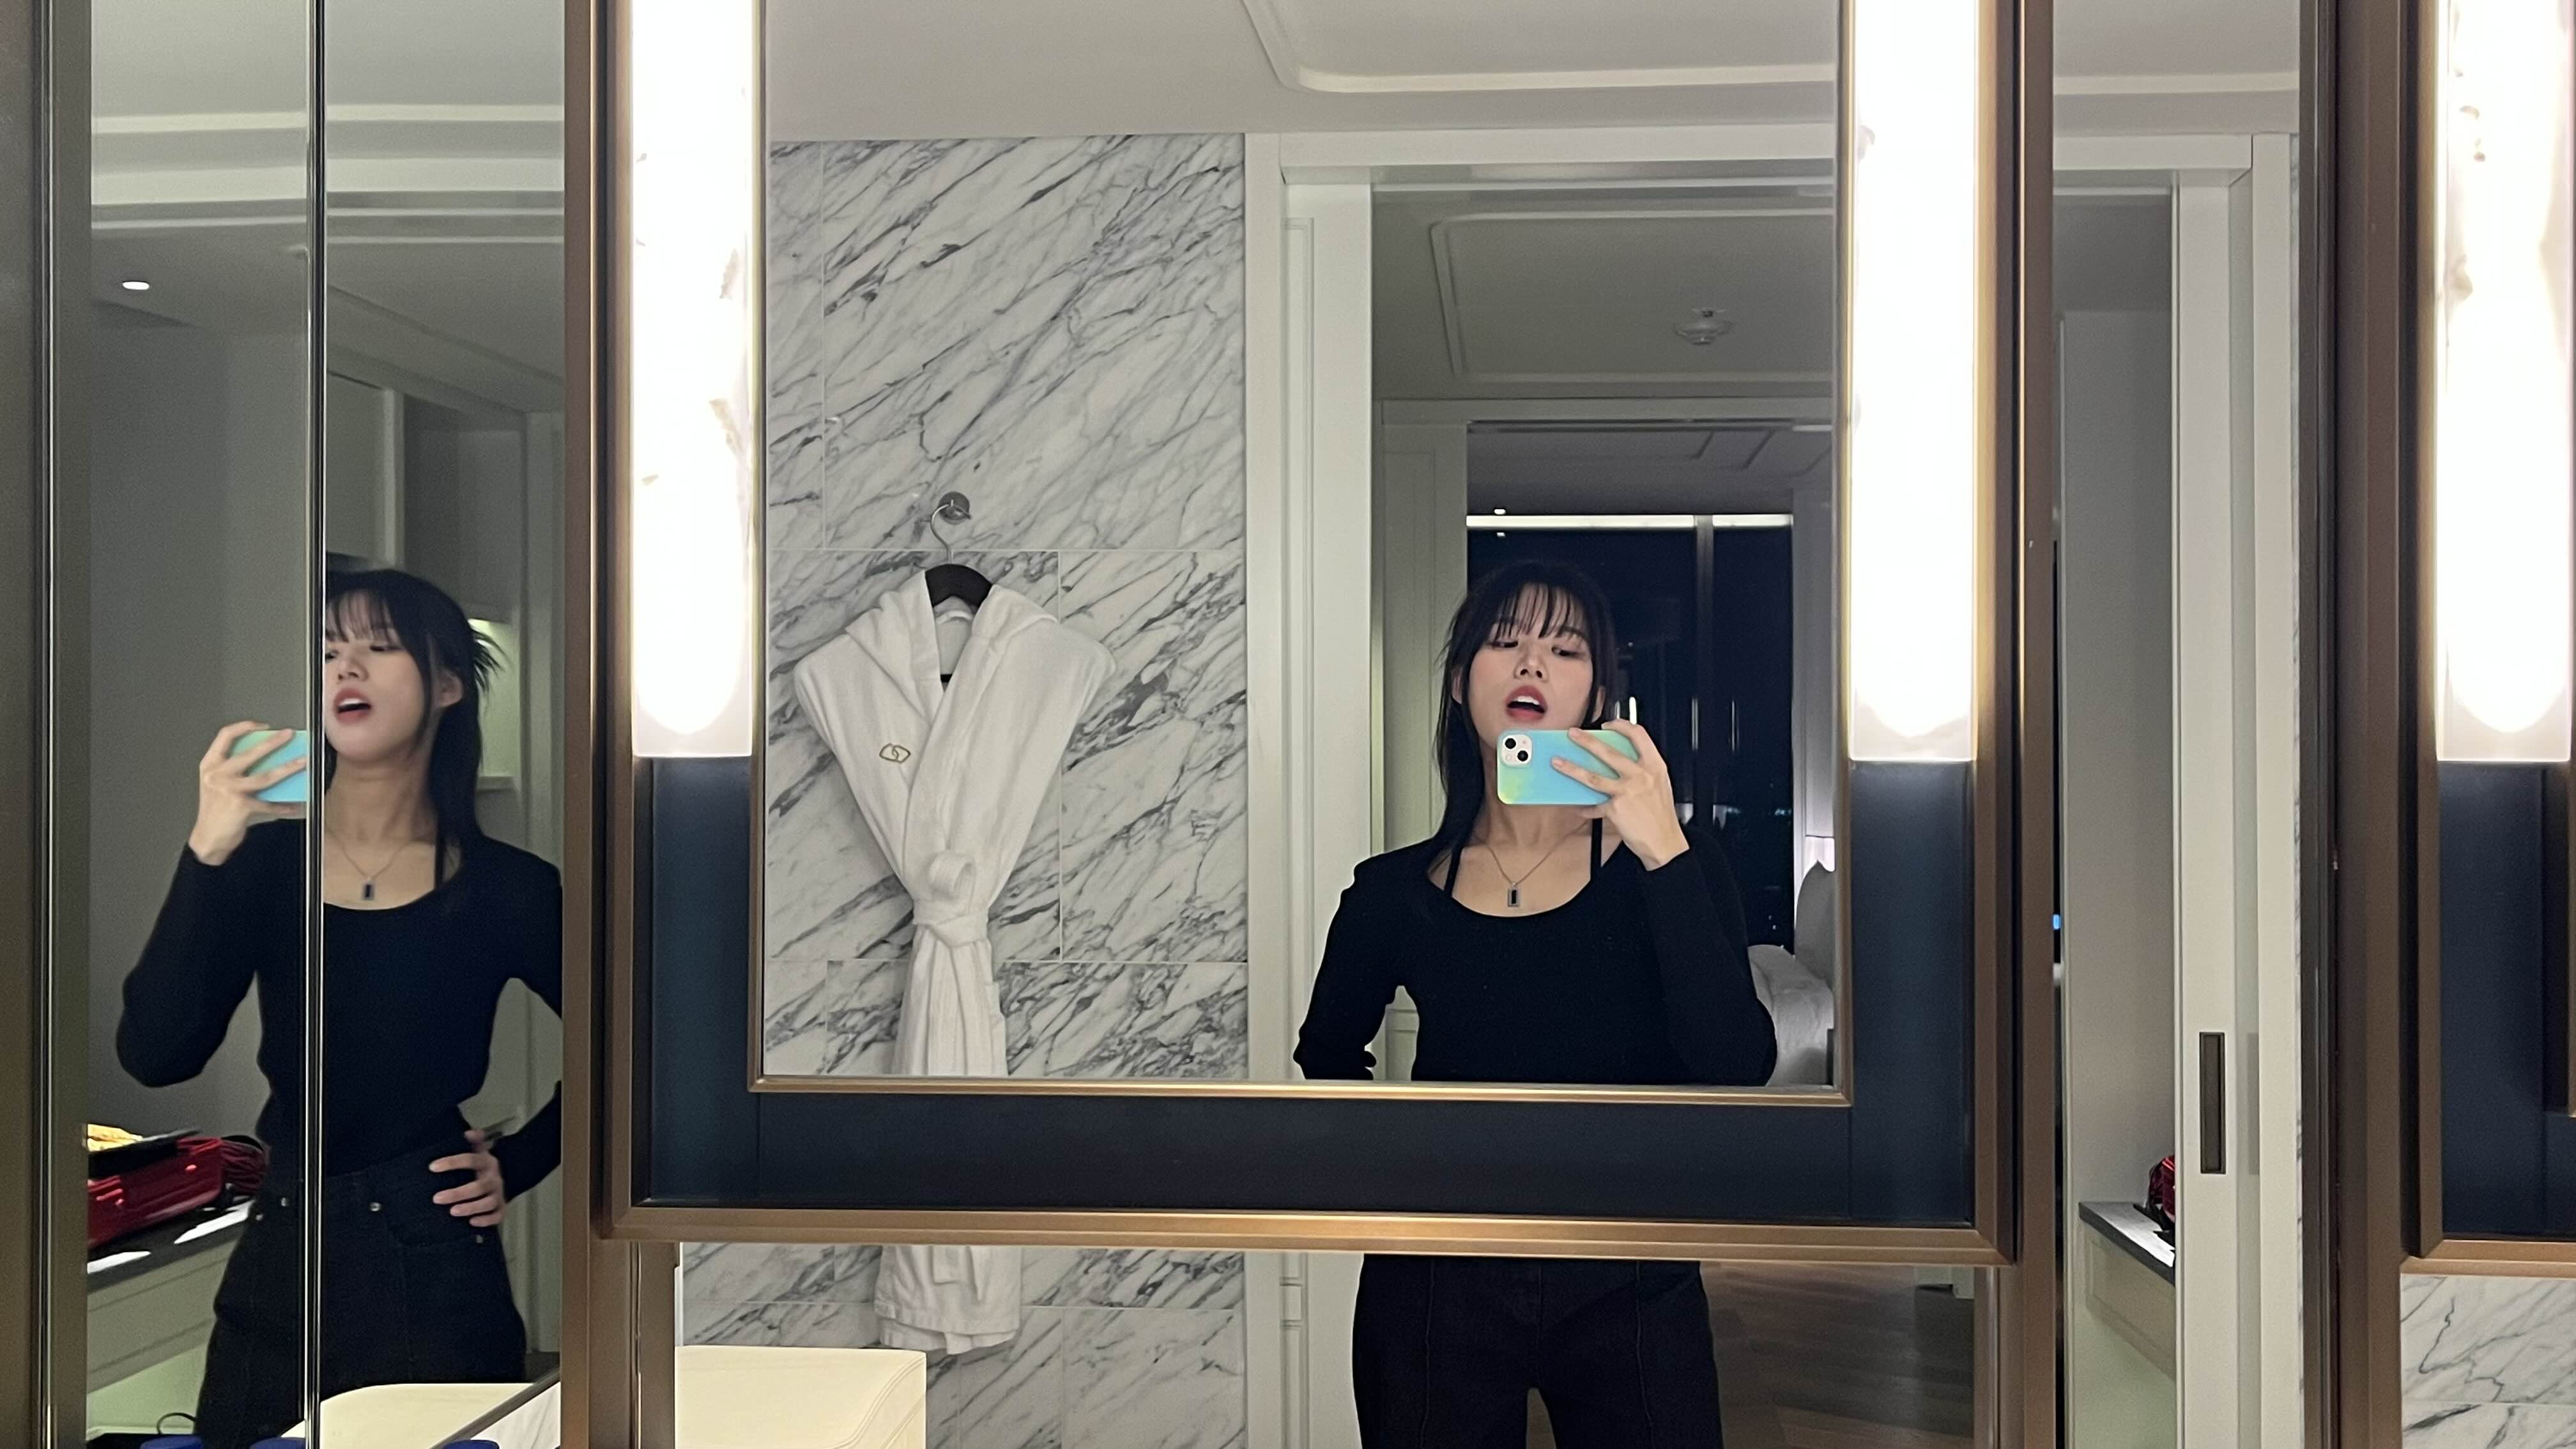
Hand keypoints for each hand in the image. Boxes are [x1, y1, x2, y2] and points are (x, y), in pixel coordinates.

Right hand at [188, 722, 307, 866]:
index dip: (245, 727)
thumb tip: (269, 757)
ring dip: (287, 769)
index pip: (225, 736)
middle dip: (273, 742)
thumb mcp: (217, 783)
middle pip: (249, 753)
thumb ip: (234, 769)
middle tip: (289, 734)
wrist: (207, 838)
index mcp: (210, 765)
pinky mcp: (241, 806)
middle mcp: (217, 775)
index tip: (264, 726)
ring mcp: (229, 790)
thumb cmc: (215, 809)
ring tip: (303, 762)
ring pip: (265, 776)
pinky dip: (283, 805)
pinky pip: (269, 803)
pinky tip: (295, 805)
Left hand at [430, 1129, 507, 1227]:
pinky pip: (497, 1216)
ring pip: (488, 1203)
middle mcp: (494, 1179)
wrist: (508, 1176)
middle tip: (436, 1198)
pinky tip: (472, 1222)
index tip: (432, 1167)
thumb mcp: (480, 1150)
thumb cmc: (482, 1167)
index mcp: (487, 1162)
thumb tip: (468, 1132)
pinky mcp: (501, 1208)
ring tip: (453, 1212)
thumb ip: (473, 1141)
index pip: (471, 1160)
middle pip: (479, 1186)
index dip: (452, 1163)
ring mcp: (499, 1194)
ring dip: (471, 1207)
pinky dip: (486, 1220)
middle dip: (458, 1193)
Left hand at [1552, 719, 1692, 870]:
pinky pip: (1595, 805)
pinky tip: (1580, 807)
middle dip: (1587, 741)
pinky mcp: (1615, 809)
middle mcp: (1641, 776)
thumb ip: (1642, 771)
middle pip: (1609, 752)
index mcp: (1654, 766)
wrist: (1664, 842)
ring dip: (1572, 768)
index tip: (1608, 725)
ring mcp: (1626, 791)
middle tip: (1573, 734)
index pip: (1639, 735)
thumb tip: (1617, 762)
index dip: (1621, 726)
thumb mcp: (1659, 785)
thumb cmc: (1661, 816)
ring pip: (1592, 776)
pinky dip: (1586, 807)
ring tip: (1558, 762)